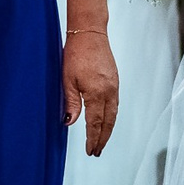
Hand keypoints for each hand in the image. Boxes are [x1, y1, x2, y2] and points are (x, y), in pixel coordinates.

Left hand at [64, 29, 119, 156]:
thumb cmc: (76, 53)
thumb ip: (71, 103)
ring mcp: (114, 86)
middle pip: (108, 122)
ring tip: (102, 141)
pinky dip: (112, 116)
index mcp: (96, 93)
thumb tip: (70, 122)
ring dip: (108, 129)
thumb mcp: (67, 79)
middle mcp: (109, 91)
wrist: (90, 33)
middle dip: (103, 138)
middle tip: (97, 151)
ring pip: (114, 114)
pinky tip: (107, 121)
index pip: (95, 123)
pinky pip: (115, 104)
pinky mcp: (115, 80)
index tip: (90, 150)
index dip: (93, 138)